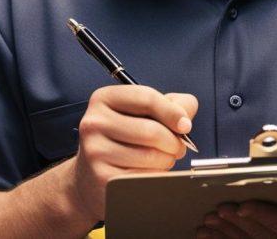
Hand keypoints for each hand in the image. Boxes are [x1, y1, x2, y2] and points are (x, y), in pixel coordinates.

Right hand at [64, 85, 197, 221]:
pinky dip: (156, 176)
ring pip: (151, 156)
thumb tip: (186, 112)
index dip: (173, 112)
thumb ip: (169, 105)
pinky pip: (144, 176)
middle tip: (176, 148)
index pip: (146, 98)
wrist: (89, 178)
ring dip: (166, 160)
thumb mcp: (140, 114)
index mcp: (104, 99)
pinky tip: (148, 173)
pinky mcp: (101, 177)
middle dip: (174, 142)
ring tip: (160, 160)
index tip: (186, 125)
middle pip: (152, 130)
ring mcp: (95, 151)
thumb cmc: (122, 141)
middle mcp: (94, 122)